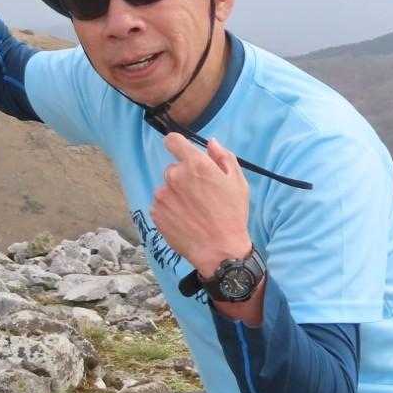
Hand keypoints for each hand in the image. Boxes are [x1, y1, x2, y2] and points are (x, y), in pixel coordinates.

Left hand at [151, 132, 252, 277]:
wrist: (220, 251)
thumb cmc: (232, 215)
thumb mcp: (237, 182)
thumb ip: (223, 157)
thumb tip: (211, 143)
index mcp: (195, 165)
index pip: (172, 141)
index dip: (177, 145)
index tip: (181, 152)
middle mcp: (174, 177)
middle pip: (173, 168)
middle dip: (184, 177)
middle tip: (199, 194)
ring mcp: (162, 195)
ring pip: (166, 188)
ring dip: (176, 194)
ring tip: (193, 211)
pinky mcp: (155, 212)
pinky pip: (161, 204)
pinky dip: (170, 209)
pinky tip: (185, 220)